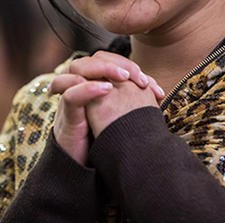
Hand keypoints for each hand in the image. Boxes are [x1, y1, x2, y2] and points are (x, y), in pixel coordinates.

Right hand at [49, 52, 163, 164]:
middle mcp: (80, 85)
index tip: (149, 83)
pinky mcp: (66, 114)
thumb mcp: (121, 116)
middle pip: (95, 59)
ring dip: (104, 69)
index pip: (109, 61)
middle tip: (139, 77)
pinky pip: (72, 94)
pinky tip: (107, 90)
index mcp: (94, 84)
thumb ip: (133, 102)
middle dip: (118, 64)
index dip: (129, 66)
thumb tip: (158, 92)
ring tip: (124, 77)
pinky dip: (89, 89)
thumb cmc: (104, 139)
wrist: (82, 166)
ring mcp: (71, 97)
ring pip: (80, 67)